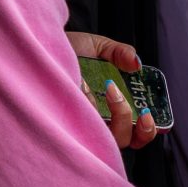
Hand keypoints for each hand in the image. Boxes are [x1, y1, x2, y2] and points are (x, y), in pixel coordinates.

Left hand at [69, 31, 160, 150]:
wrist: (37, 46)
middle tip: (141, 110)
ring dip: (118, 116)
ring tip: (111, 89)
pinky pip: (84, 128)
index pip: (137, 132)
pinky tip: (83, 85)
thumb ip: (120, 53)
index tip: (149, 114)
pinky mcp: (65, 125)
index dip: (148, 129)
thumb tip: (137, 65)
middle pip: (127, 140)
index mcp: (113, 107)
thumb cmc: (67, 51)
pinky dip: (89, 106)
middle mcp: (100, 121)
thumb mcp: (98, 47)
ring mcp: (83, 125)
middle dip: (140, 129)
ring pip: (110, 140)